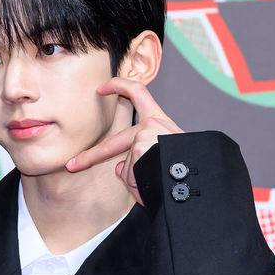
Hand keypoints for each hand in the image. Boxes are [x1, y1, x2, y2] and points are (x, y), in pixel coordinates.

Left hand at [65, 78, 183, 205]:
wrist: (200, 177)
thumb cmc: (186, 169)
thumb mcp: (165, 157)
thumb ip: (140, 156)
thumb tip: (117, 166)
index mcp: (160, 122)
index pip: (138, 93)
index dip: (118, 86)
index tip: (102, 87)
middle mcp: (153, 124)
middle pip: (112, 144)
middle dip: (90, 158)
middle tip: (73, 165)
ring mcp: (145, 136)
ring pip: (127, 167)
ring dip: (139, 184)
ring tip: (157, 188)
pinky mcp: (139, 148)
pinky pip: (130, 176)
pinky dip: (140, 188)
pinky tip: (155, 187)